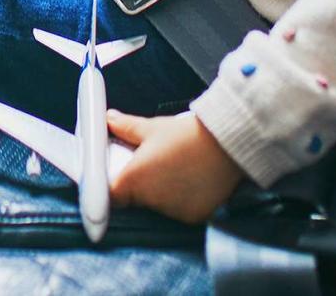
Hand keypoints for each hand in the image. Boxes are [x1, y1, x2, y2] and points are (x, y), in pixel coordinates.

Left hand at [106, 109, 243, 223]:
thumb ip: (125, 127)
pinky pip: (180, 211)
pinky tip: (191, 180)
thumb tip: (109, 119)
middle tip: (155, 164)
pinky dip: (182, 199)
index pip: (111, 195)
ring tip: (177, 169)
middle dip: (141, 185)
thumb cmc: (187, 134)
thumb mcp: (152, 127)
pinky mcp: (192, 217)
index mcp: (133, 180)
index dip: (112, 186)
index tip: (119, 176)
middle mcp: (150, 201)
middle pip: (136, 200)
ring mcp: (172, 212)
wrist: (226, 144)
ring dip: (162, 193)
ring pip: (159, 206)